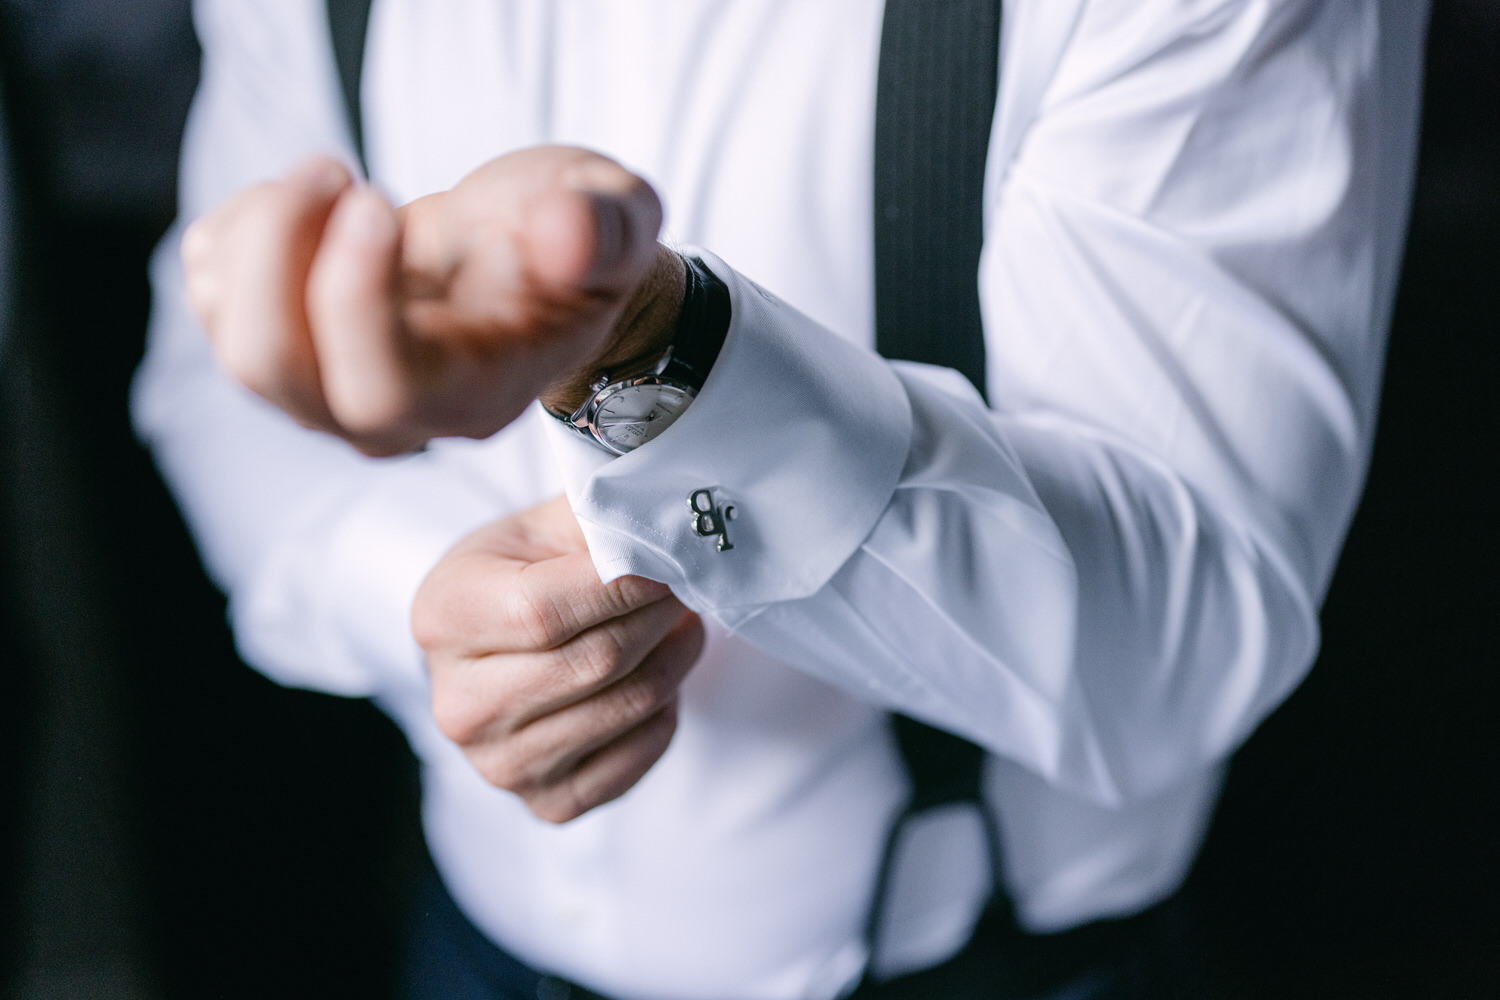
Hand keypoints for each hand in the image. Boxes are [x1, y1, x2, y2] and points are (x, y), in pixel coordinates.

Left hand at [182, 147, 684, 455]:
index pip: (384, 387)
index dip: (354, 299)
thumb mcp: (617, 219)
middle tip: (336, 170)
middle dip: (279, 255)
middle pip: (280, 373)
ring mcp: (329, 392)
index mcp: (476, 393)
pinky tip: (306, 204)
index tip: (372, 200)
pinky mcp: (286, 352)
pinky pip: (212, 303)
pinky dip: (235, 234)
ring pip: (239, 346)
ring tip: (330, 175)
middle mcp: (393, 416)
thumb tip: (564, 235)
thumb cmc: (570, 245)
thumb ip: (605, 229)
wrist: (535, 264)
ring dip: (258, 238)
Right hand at [412, 496, 703, 822]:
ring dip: (673, 657)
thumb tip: (667, 524)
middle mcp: (459, 704)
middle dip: (658, 616)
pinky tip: (657, 674)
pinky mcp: (546, 802)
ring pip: (626, 707)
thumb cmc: (518, 573)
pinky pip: (637, 757)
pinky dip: (664, 712)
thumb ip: (597, 518)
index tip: (665, 561)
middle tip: (685, 584)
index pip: (545, 611)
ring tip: (680, 622)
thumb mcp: (539, 526)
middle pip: (595, 662)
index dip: (623, 585)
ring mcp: (499, 764)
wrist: (491, 644)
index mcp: (443, 617)